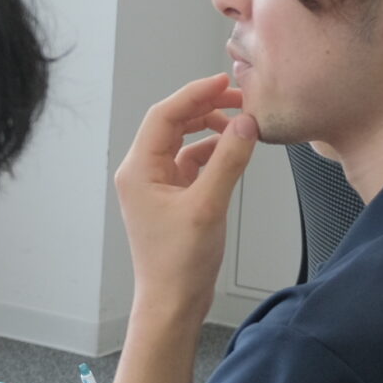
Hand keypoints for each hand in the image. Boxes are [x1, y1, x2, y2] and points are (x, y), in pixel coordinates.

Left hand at [115, 74, 257, 317]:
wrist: (171, 301)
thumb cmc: (179, 262)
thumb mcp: (207, 206)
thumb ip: (228, 161)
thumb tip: (245, 124)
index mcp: (138, 169)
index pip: (164, 115)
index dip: (194, 94)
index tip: (225, 81)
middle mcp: (141, 172)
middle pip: (172, 124)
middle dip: (205, 107)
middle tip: (241, 98)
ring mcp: (156, 185)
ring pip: (183, 142)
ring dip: (210, 128)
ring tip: (241, 122)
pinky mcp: (172, 197)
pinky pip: (191, 162)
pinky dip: (212, 152)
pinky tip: (234, 149)